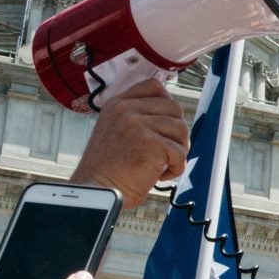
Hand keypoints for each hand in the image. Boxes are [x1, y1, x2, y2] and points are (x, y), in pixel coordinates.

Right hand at [71, 80, 188, 207]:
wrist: (97, 191)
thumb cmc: (108, 170)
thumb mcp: (116, 131)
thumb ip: (137, 119)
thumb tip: (171, 118)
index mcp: (118, 104)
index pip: (154, 87)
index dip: (167, 105)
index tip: (166, 125)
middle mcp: (126, 109)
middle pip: (174, 108)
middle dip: (177, 132)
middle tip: (167, 151)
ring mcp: (137, 124)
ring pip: (181, 129)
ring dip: (178, 151)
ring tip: (162, 164)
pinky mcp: (150, 142)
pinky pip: (180, 153)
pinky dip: (176, 168)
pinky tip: (159, 175)